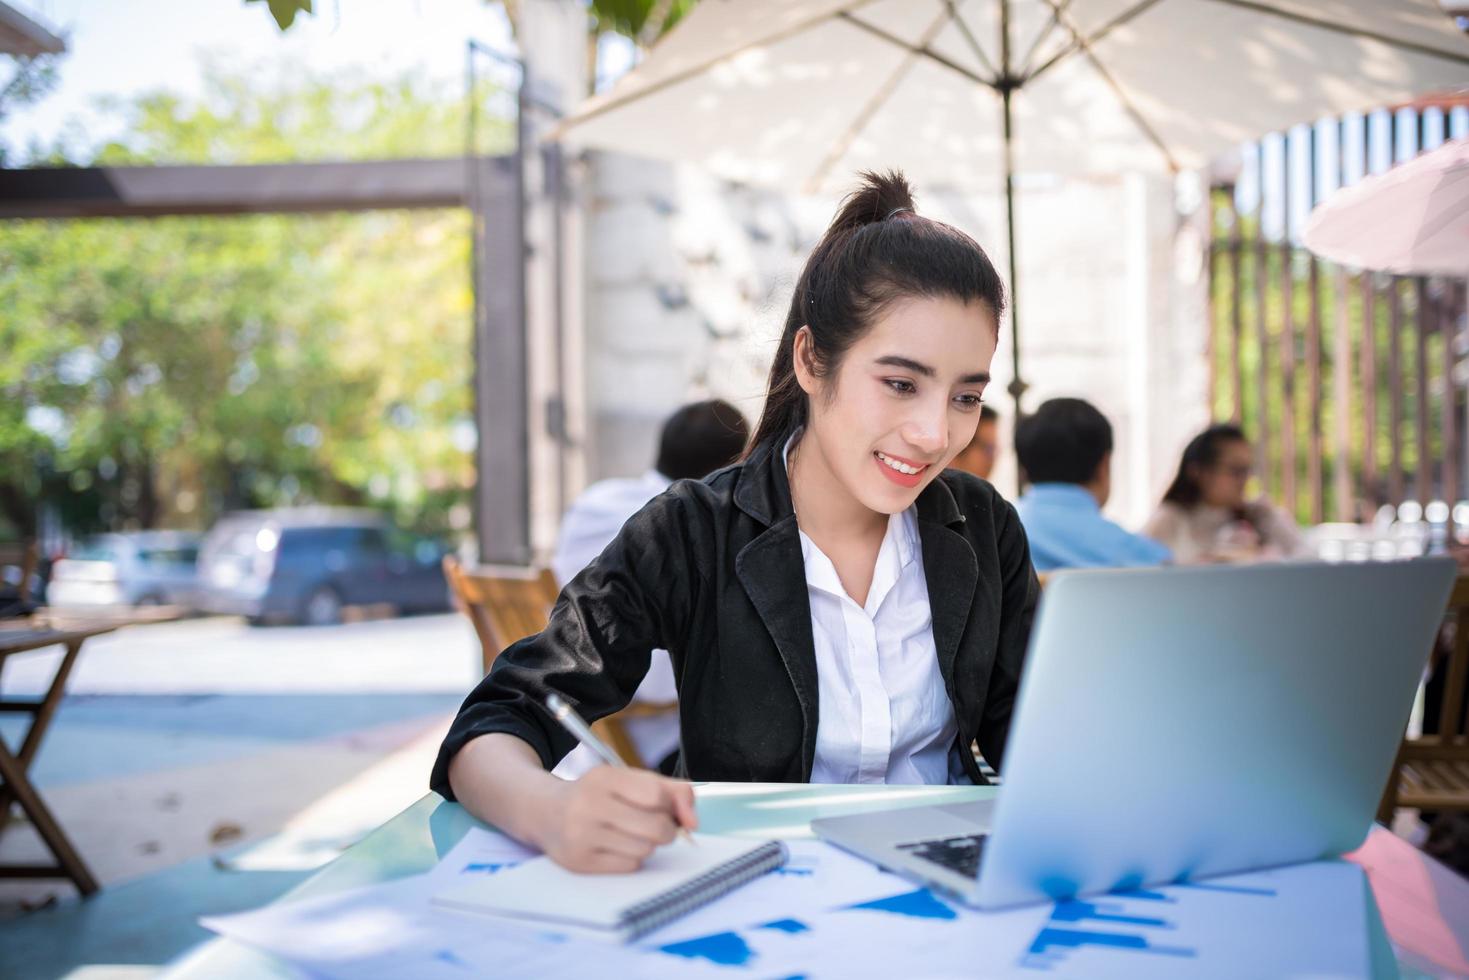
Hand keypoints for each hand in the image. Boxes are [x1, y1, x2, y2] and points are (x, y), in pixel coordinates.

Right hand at [535, 767, 697, 872]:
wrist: (547, 812)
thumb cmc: (600, 795)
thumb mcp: (631, 781)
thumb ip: (672, 792)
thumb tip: (693, 822)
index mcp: (604, 777)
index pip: (657, 795)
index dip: (671, 805)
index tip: (666, 808)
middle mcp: (589, 804)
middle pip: (656, 828)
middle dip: (666, 830)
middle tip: (656, 827)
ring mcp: (581, 835)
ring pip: (645, 850)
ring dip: (647, 845)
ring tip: (630, 834)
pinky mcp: (579, 862)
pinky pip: (629, 866)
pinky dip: (631, 859)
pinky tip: (616, 847)